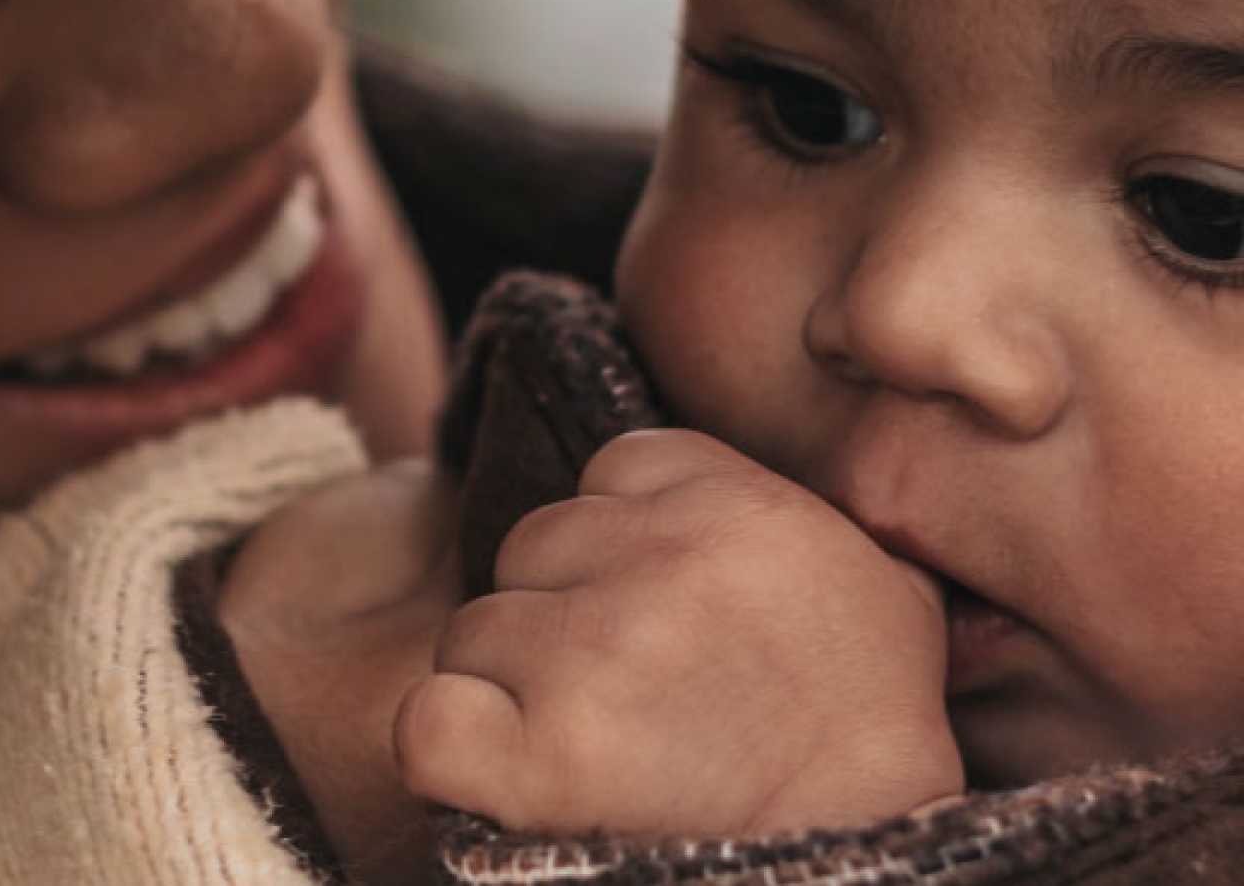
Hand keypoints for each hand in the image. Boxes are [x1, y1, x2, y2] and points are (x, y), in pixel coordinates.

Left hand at [394, 429, 961, 838]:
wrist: (863, 878)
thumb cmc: (875, 751)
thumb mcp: (886, 600)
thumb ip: (808, 526)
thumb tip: (753, 499)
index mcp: (742, 506)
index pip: (614, 470)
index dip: (618, 546)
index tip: (654, 616)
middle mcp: (666, 558)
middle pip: (533, 546)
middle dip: (556, 619)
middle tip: (621, 703)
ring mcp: (597, 650)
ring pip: (474, 632)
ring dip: (508, 693)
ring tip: (592, 756)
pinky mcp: (544, 751)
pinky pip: (429, 719)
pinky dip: (449, 755)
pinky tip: (506, 781)